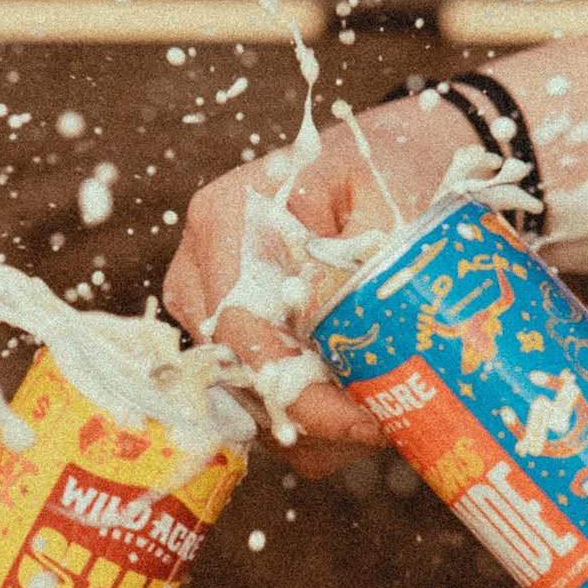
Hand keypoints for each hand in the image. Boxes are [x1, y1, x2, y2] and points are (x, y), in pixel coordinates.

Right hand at [163, 95, 479, 475]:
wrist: (385, 161)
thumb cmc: (385, 172)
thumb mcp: (381, 201)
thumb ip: (347, 259)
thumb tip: (313, 325)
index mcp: (226, 220)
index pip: (242, 329)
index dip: (299, 390)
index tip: (367, 421)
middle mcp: (200, 267)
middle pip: (239, 373)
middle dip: (313, 416)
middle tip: (387, 427)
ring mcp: (207, 305)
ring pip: (247, 395)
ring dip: (312, 424)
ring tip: (382, 418)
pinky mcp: (226, 333)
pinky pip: (257, 397)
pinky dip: (307, 418)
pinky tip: (357, 412)